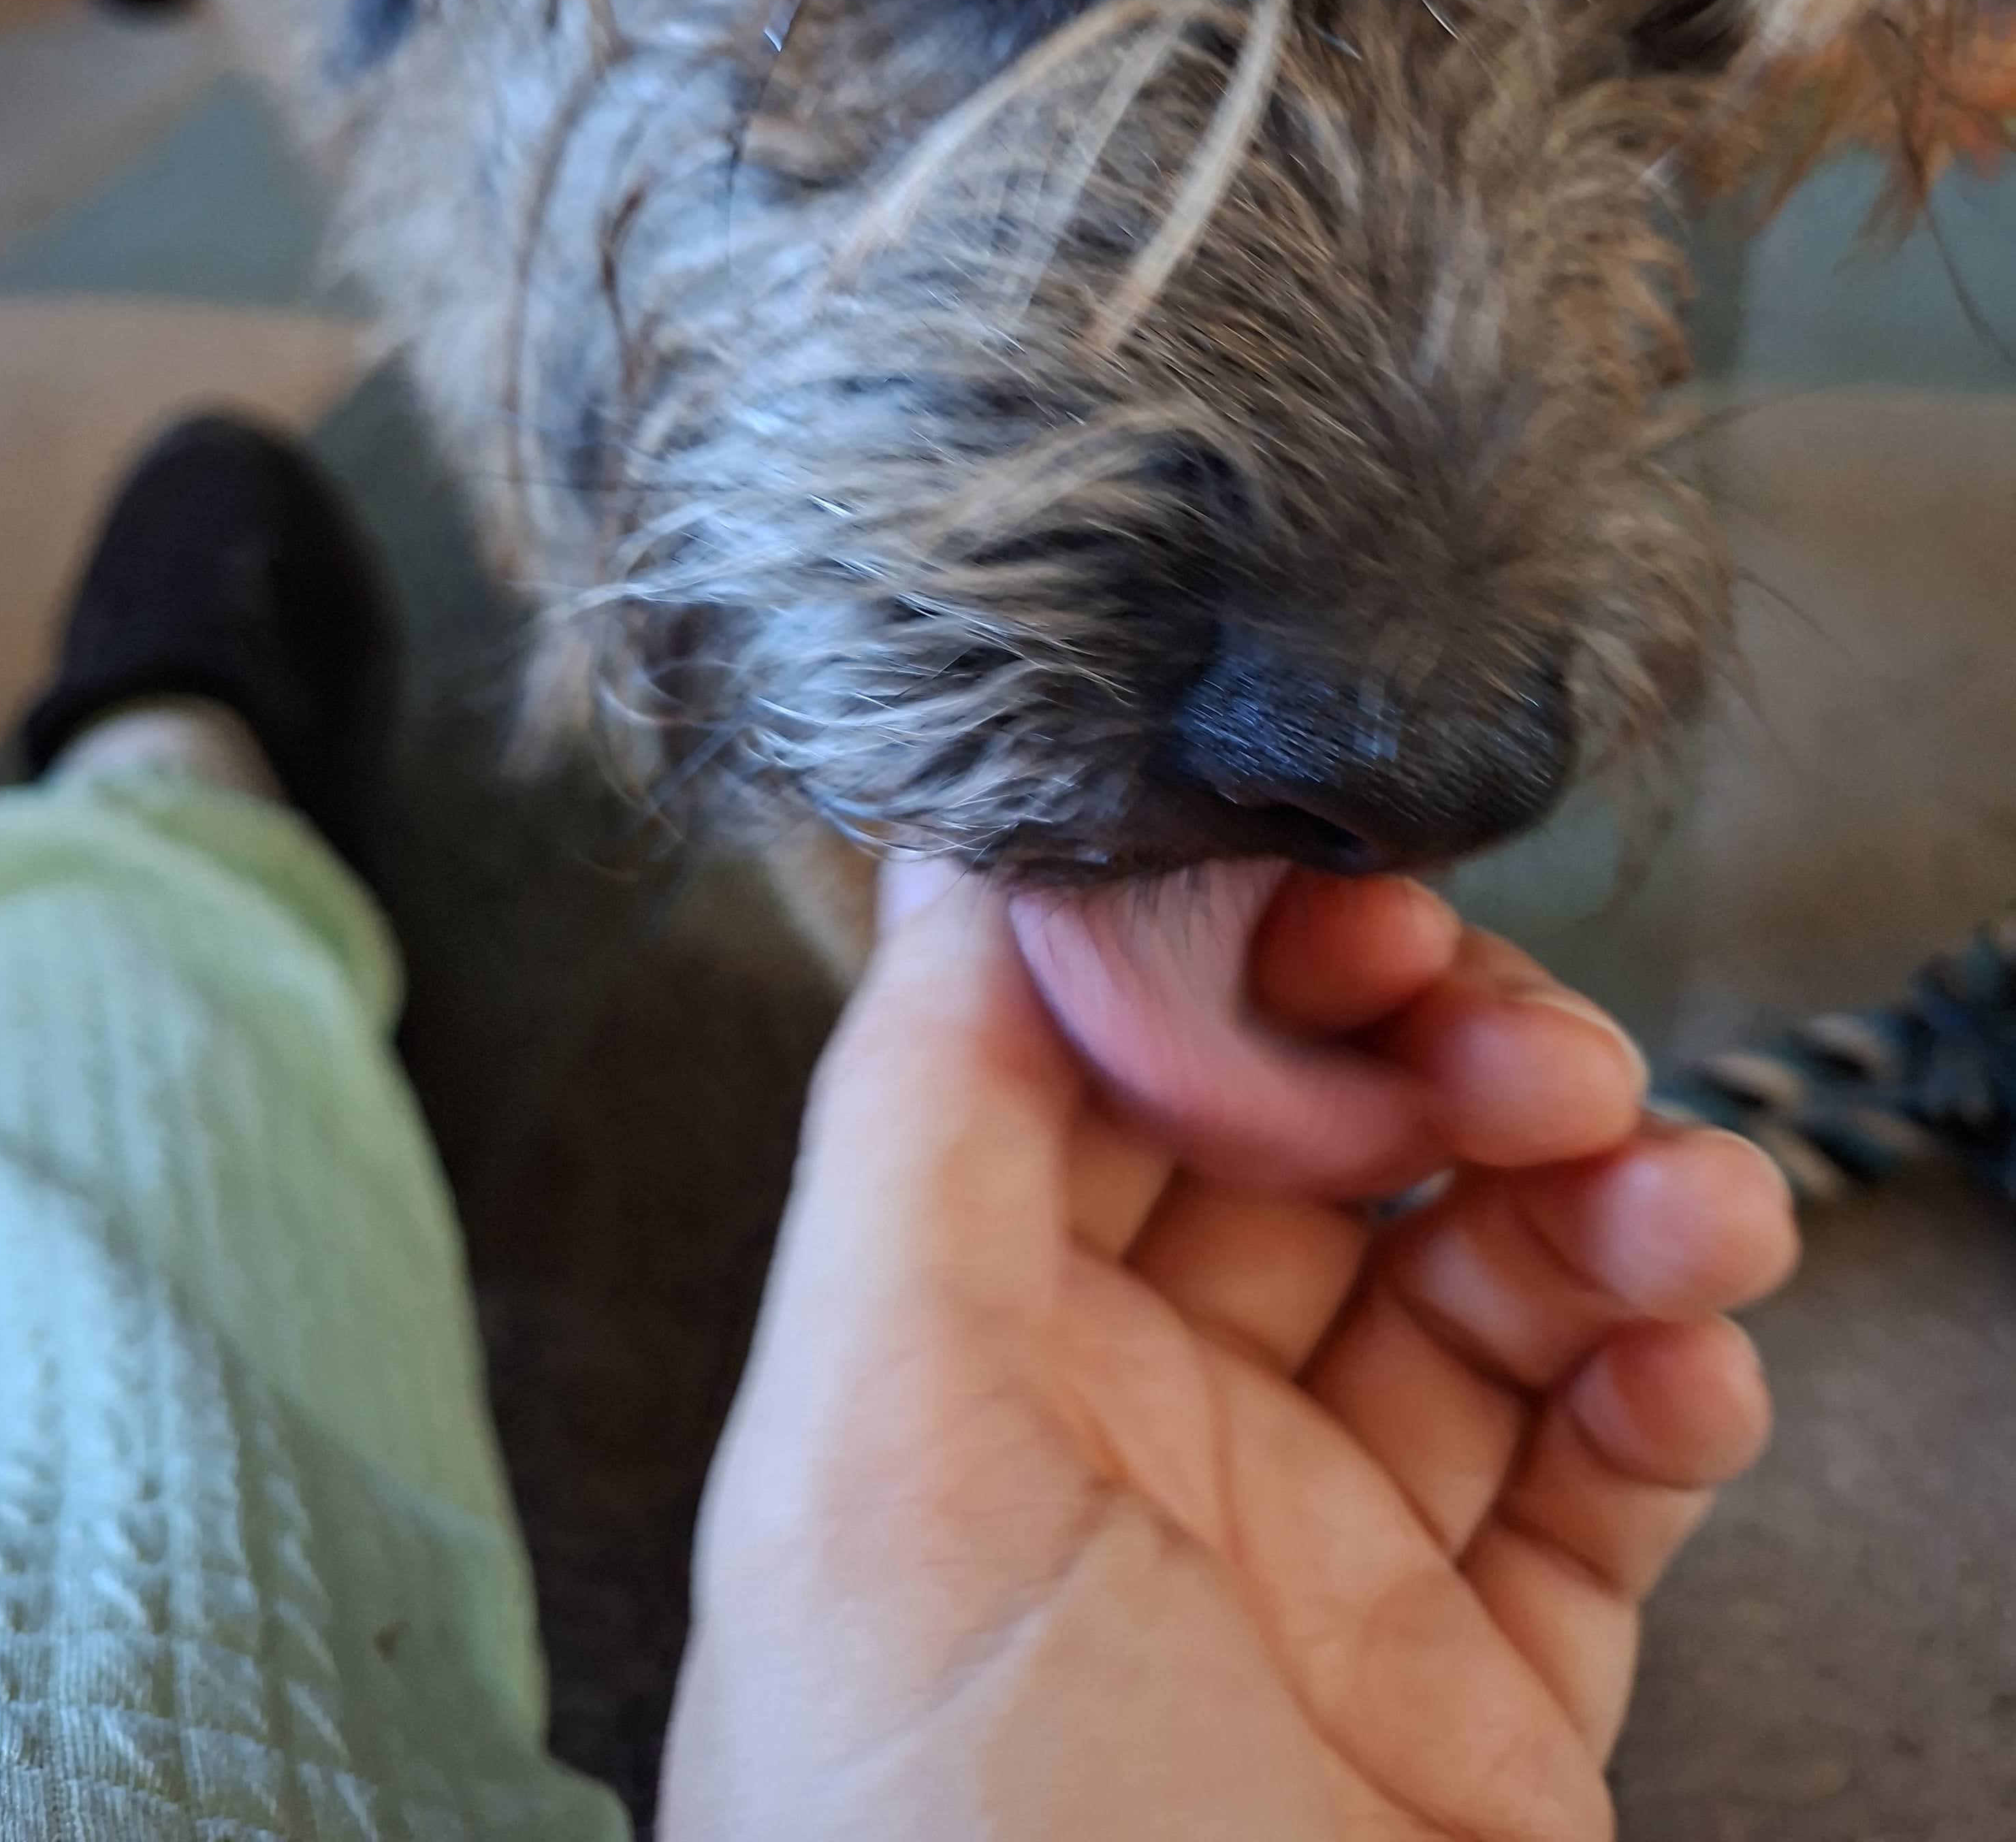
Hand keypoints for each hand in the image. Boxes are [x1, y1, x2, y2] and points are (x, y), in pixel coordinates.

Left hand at [661, 861, 1795, 1841]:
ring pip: (1487, 1291)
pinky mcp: (1487, 1694)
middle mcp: (1147, 1449)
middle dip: (1441, 1064)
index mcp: (976, 1371)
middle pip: (1323, 1164)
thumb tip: (952, 858)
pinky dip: (1666, 1382)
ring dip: (1598, 1203)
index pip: (1111, 1084)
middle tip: (1524, 1049)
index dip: (1230, 970)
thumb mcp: (869, 1456)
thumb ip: (908, 1132)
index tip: (1334, 904)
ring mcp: (1328, 1567)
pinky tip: (1683, 1357)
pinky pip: (1603, 1481)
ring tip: (1669, 1200)